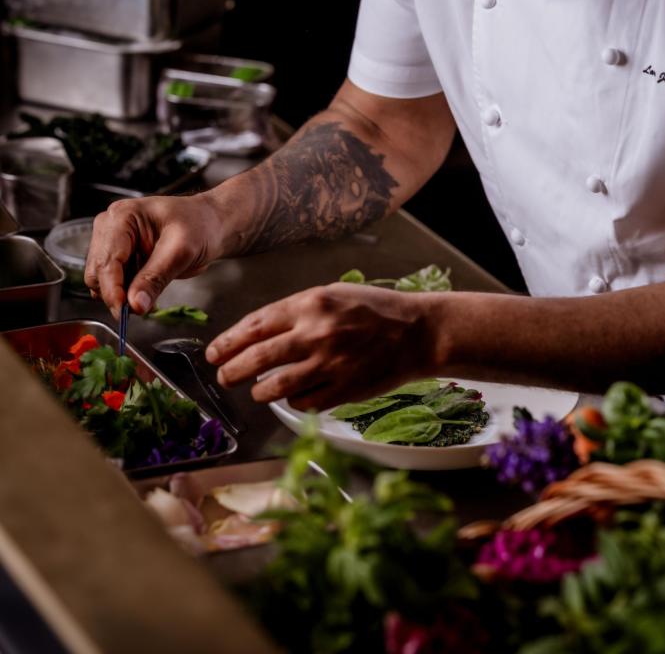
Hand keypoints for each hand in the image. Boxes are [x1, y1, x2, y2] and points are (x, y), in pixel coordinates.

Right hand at [84, 193, 224, 317]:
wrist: (209, 225)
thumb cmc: (199, 226)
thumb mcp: (182, 251)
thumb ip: (156, 278)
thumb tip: (135, 305)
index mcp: (122, 216)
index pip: (107, 260)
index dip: (113, 289)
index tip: (124, 311)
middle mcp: (110, 228)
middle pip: (98, 272)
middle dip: (117, 294)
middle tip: (141, 308)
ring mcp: (112, 242)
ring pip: (102, 281)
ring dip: (122, 295)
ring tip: (150, 296)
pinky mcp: (119, 257)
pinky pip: (113, 283)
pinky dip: (127, 294)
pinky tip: (147, 292)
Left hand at [205, 283, 437, 409]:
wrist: (417, 332)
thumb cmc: (374, 310)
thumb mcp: (332, 294)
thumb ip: (296, 310)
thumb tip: (257, 332)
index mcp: (311, 304)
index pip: (256, 325)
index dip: (229, 342)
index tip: (215, 352)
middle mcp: (317, 333)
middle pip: (259, 358)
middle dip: (233, 370)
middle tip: (223, 376)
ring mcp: (331, 364)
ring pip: (277, 385)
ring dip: (259, 390)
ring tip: (254, 390)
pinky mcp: (344, 390)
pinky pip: (304, 401)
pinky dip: (292, 400)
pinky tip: (291, 394)